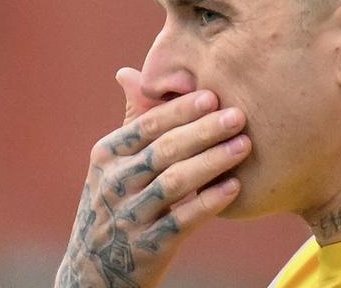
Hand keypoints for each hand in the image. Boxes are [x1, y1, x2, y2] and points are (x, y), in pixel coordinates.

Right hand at [55, 68, 250, 286]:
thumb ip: (132, 121)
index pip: (146, 125)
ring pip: (174, 183)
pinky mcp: (146, 248)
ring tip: (244, 145)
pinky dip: (208, 202)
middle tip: (239, 116)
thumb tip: (128, 72)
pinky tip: (234, 187)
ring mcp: (128, 217)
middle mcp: (113, 184)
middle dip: (204, 131)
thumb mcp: (115, 163)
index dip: (181, 109)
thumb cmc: (118, 201)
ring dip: (212, 162)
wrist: (96, 270)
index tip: (213, 95)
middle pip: (164, 150)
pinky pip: (181, 221)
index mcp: (107, 155)